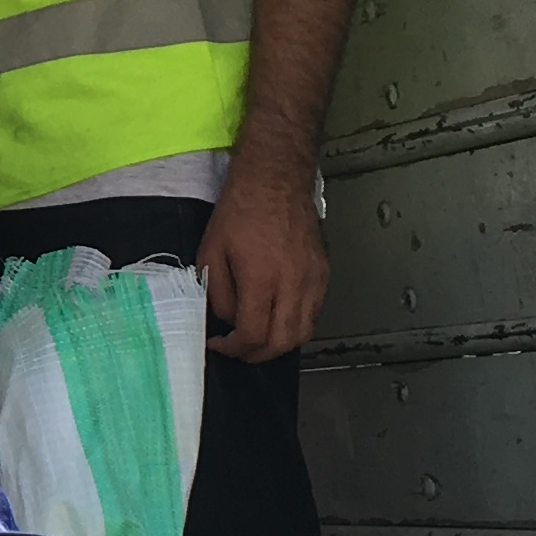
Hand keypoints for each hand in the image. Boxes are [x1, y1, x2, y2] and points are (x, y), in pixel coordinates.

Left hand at [198, 161, 329, 361]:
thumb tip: (227, 321)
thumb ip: (218, 293)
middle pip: (282, 343)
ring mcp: (313, 280)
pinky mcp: (324, 274)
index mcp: (262, 278)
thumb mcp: (211, 251)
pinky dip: (294, 325)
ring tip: (256, 337)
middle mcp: (293, 284)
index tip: (219, 344)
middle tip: (237, 349)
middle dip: (256, 355)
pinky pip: (314, 313)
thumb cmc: (240, 210)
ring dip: (278, 344)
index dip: (233, 349)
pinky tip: (276, 316)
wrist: (275, 180)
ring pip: (303, 333)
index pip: (253, 335)